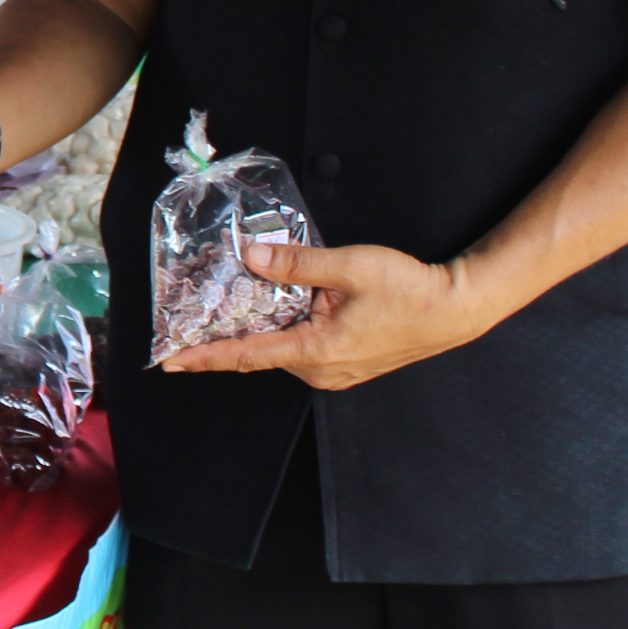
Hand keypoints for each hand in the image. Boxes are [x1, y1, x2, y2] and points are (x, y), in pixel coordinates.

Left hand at [159, 241, 498, 391]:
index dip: (205, 357)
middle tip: (191, 320)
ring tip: (230, 306)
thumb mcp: (348, 266)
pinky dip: (282, 330)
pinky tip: (276, 306)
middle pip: (260, 352)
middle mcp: (321, 371)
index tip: (171, 360)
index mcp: (316, 352)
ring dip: (258, 329)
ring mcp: (335, 371)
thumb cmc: (410, 290)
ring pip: (281, 349)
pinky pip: (301, 348)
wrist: (456, 309)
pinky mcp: (346, 363)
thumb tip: (253, 256)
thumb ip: (297, 262)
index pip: (247, 356)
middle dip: (226, 336)